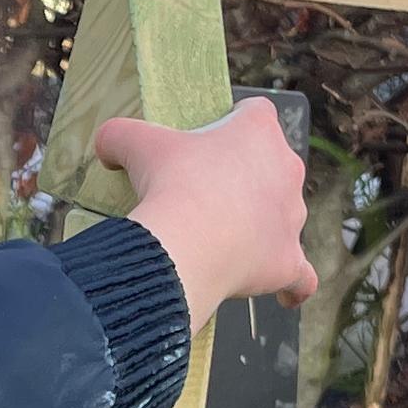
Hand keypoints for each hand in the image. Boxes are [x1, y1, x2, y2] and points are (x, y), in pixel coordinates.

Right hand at [100, 101, 314, 311]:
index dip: (231, 126)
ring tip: (225, 242)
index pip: (254, 114)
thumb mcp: (135, 145)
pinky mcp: (290, 261)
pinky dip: (294, 285)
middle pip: (272, 166)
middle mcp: (287, 170)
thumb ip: (119, 136)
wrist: (185, 245)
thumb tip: (105, 146)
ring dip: (261, 226)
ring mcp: (292, 218)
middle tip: (206, 196)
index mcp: (259, 131)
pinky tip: (285, 293)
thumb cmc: (169, 185)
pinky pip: (302, 276)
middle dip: (245, 178)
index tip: (207, 145)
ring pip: (283, 218)